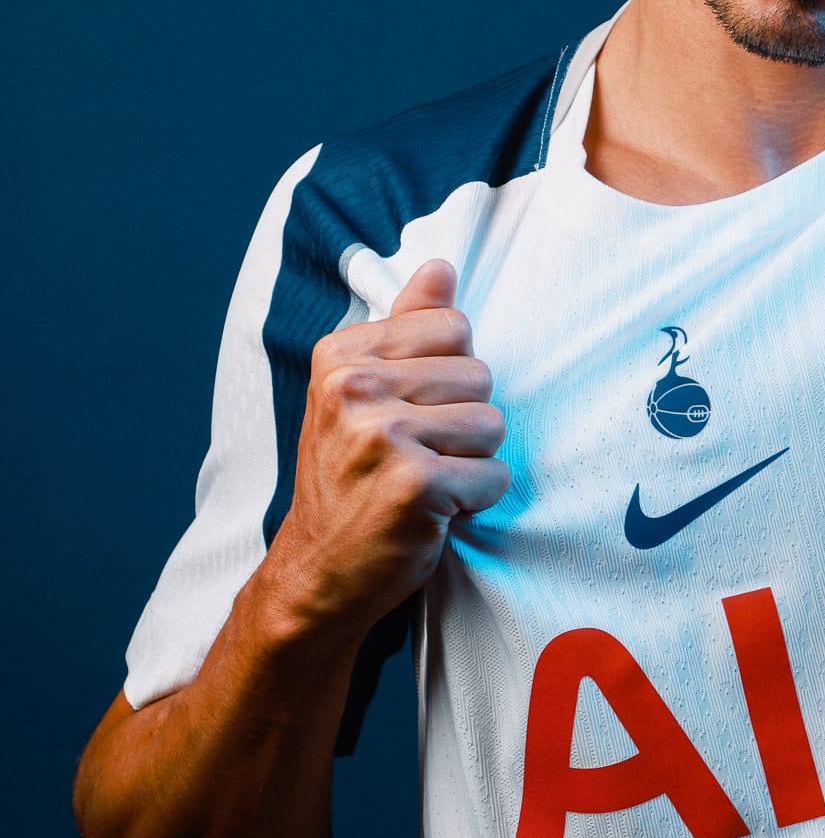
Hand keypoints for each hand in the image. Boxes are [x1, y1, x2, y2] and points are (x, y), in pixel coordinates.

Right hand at [266, 259, 509, 635]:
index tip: (410, 411)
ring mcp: (383, 436)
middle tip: (418, 455)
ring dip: (473, 461)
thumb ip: (405, 325)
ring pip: (494, 424)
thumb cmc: (350, 477)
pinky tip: (433, 512)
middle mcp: (355, 387)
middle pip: (481, 375)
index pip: (455, 326)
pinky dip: (477, 500)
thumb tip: (442, 266)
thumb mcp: (361, 393)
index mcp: (343, 354)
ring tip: (426, 481)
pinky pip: (494, 475)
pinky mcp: (413, 484)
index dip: (450, 376)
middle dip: (466, 421)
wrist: (318, 571)